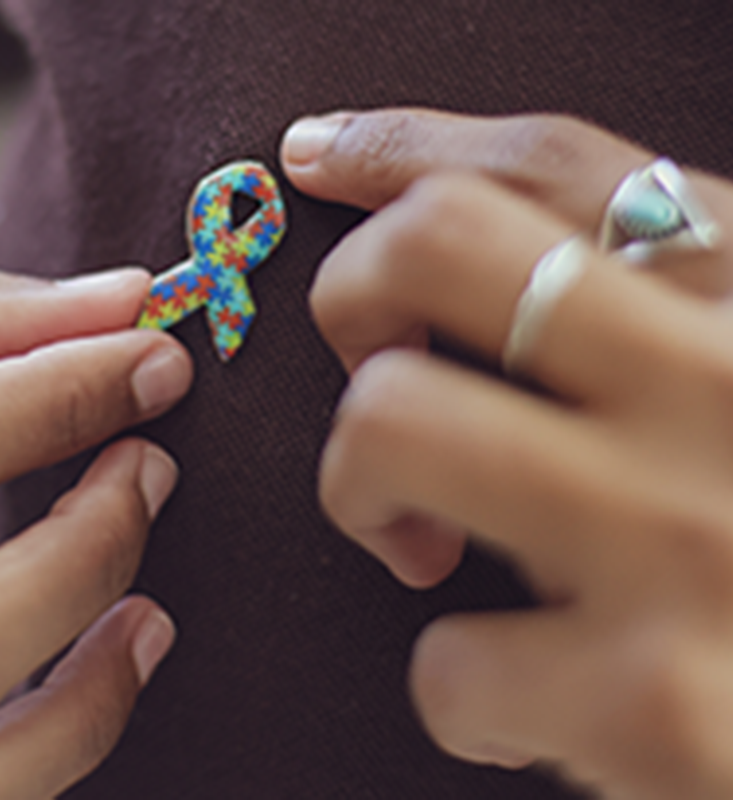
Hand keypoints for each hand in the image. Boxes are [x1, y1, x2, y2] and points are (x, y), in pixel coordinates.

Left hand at [283, 109, 732, 797]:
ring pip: (392, 420)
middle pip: (442, 246)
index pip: (557, 164)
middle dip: (351, 296)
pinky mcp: (652, 700)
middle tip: (365, 367)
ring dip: (358, 484)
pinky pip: (447, 660)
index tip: (322, 155)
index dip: (406, 146)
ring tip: (411, 538)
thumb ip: (664, 323)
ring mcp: (684, 536)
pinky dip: (452, 689)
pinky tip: (515, 708)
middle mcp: (726, 389)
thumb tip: (493, 268)